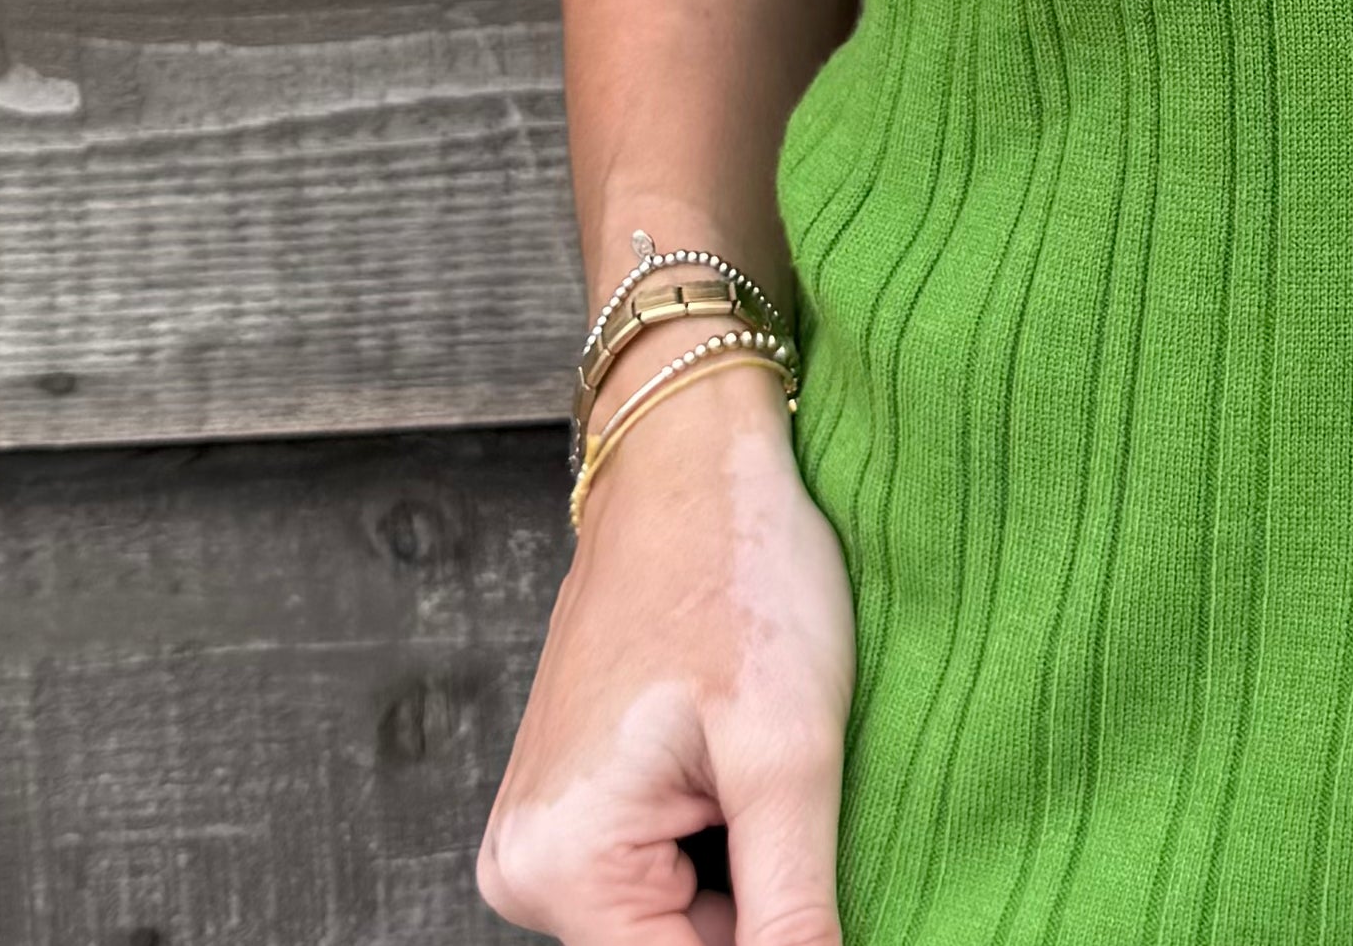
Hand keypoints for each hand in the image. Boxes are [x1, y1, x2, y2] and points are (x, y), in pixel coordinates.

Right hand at [479, 340, 855, 945]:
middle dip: (762, 905)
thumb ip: (793, 913)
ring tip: (778, 763)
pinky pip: (664, 866)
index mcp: (562, 867)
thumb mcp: (790, 755)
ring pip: (679, 918)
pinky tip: (752, 757)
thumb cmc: (740, 572)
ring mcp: (545, 832)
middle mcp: (526, 867)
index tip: (826, 878)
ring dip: (748, 870)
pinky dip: (726, 833)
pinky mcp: (577, 799)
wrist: (693, 454)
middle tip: (808, 803)